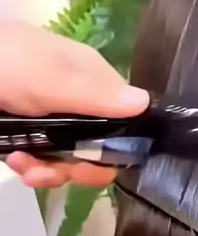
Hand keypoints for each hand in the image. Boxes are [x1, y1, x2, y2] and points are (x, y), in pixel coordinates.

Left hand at [0, 22, 148, 187]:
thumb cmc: (3, 63)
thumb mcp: (47, 78)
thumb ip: (93, 95)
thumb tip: (146, 104)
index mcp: (90, 80)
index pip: (126, 121)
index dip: (116, 148)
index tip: (96, 161)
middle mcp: (76, 102)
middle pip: (99, 150)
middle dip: (79, 168)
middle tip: (54, 170)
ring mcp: (50, 120)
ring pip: (70, 161)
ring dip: (50, 171)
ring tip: (23, 165)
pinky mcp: (27, 135)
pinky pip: (43, 162)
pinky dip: (31, 167)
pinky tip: (15, 161)